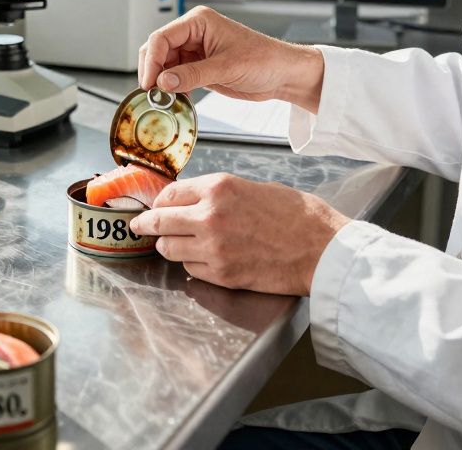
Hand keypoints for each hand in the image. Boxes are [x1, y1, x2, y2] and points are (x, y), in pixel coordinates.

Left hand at [128, 173, 349, 295]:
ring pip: (168, 249)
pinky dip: (191, 264)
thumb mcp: (254, 188)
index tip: (155, 206)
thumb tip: (193, 201)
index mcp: (218, 188)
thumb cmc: (297, 215)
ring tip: (172, 244)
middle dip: (146, 225)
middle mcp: (209, 216)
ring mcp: (213, 248)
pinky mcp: (221, 274)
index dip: (159, 201)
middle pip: (158, 222)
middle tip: (140, 226)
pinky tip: (202, 259)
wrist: (321, 248)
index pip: (169, 194)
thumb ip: (219, 194)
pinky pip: (190, 268)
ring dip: (168, 246)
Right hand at [137, 6, 324, 112]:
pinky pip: (176, 76)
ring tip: (165, 98)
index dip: (152, 60)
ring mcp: (195, 51)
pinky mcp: (199, 67)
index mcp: (199, 22)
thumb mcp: (226, 67)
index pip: (163, 37)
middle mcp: (194, 34)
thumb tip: (163, 82)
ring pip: (165, 65)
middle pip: (159, 50)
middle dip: (154, 71)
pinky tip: (177, 99)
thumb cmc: (265, 59)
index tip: (150, 82)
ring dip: (162, 82)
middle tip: (153, 93)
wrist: (283, 74)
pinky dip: (173, 88)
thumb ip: (192, 74)